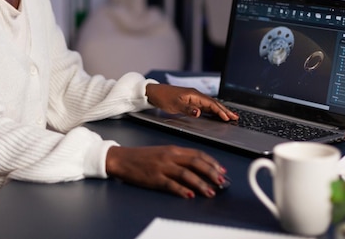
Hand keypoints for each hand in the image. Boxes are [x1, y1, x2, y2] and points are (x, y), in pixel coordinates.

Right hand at [106, 145, 227, 197]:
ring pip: (186, 174)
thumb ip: (179, 158)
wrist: (122, 158)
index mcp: (173, 149)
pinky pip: (171, 185)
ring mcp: (162, 167)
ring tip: (210, 192)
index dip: (212, 162)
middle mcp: (170, 156)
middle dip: (211, 173)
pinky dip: (182, 190)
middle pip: (196, 163)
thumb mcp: (163, 152)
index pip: (198, 154)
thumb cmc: (142, 157)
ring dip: (201, 184)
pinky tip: (190, 195)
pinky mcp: (154, 178)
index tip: (222, 170)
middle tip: (221, 182)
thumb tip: (197, 167)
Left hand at [145, 84, 237, 121]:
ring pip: (210, 105)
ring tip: (230, 116)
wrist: (154, 92)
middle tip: (235, 117)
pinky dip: (212, 110)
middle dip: (225, 110)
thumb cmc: (163, 98)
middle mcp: (196, 95)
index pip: (211, 103)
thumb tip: (200, 113)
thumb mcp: (174, 105)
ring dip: (220, 110)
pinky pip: (205, 106)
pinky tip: (216, 114)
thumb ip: (188, 109)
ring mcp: (193, 98)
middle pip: (214, 103)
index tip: (228, 118)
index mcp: (194, 95)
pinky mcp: (190, 101)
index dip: (220, 111)